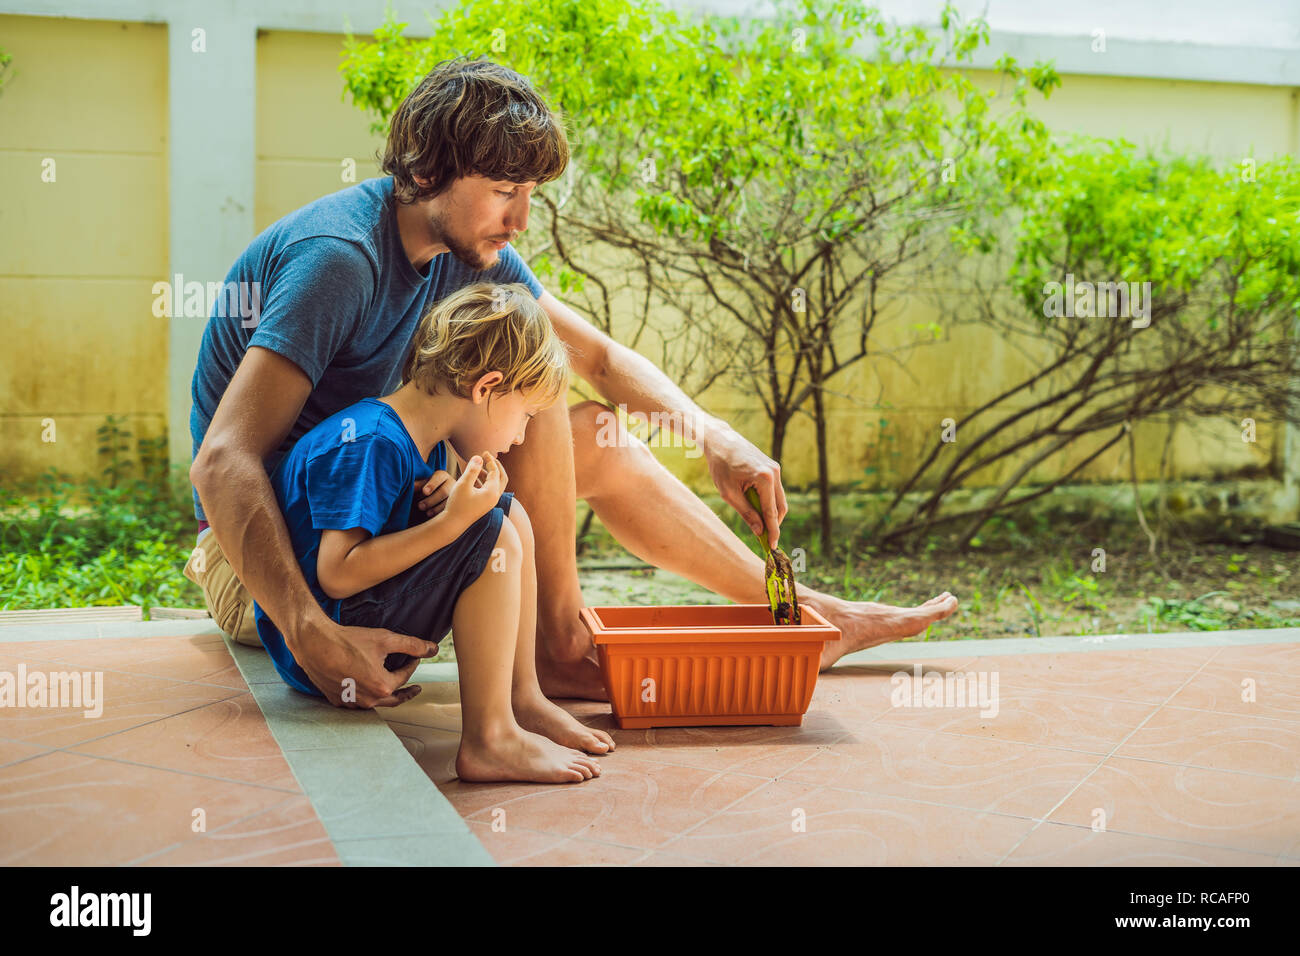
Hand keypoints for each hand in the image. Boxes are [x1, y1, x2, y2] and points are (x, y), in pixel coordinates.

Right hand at [290, 615, 439, 708]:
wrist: (315, 644)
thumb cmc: (349, 641)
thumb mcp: (385, 639)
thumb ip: (412, 645)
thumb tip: (433, 648)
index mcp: (383, 686)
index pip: (404, 677)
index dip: (411, 665)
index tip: (414, 658)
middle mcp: (367, 699)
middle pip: (393, 698)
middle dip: (406, 692)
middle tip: (415, 690)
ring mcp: (351, 702)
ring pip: (374, 702)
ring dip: (384, 695)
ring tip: (391, 689)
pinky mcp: (336, 700)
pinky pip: (356, 702)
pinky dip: (365, 695)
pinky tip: (366, 688)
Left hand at [412, 469, 453, 519]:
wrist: (436, 497)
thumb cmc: (426, 489)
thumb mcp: (422, 484)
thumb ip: (417, 485)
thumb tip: (412, 487)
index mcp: (442, 476)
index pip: (439, 478)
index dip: (432, 485)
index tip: (424, 492)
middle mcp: (452, 483)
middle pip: (444, 491)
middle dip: (431, 500)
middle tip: (420, 506)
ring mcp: (456, 495)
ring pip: (449, 503)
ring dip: (436, 509)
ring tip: (427, 513)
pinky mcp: (457, 506)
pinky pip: (452, 511)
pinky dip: (442, 514)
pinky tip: (435, 517)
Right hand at [442, 452, 507, 527]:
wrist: (453, 524)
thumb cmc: (457, 504)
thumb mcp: (463, 484)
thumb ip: (472, 470)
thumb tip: (479, 457)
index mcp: (492, 492)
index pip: (495, 472)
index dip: (490, 460)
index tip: (483, 452)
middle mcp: (494, 497)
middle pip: (502, 478)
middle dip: (496, 466)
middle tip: (488, 457)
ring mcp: (490, 502)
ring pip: (496, 484)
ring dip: (489, 474)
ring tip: (478, 466)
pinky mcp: (485, 505)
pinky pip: (490, 490)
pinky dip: (485, 482)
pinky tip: (474, 478)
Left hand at [702, 423, 787, 548]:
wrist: (720, 440)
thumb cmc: (720, 466)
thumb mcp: (729, 494)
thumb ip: (746, 513)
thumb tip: (760, 531)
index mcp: (765, 478)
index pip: (771, 512)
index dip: (773, 531)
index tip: (773, 547)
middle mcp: (774, 473)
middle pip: (781, 507)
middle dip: (774, 524)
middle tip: (764, 538)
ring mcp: (775, 468)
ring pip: (779, 499)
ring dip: (770, 513)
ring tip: (758, 524)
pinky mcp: (772, 467)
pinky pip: (774, 490)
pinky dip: (768, 501)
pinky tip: (756, 507)